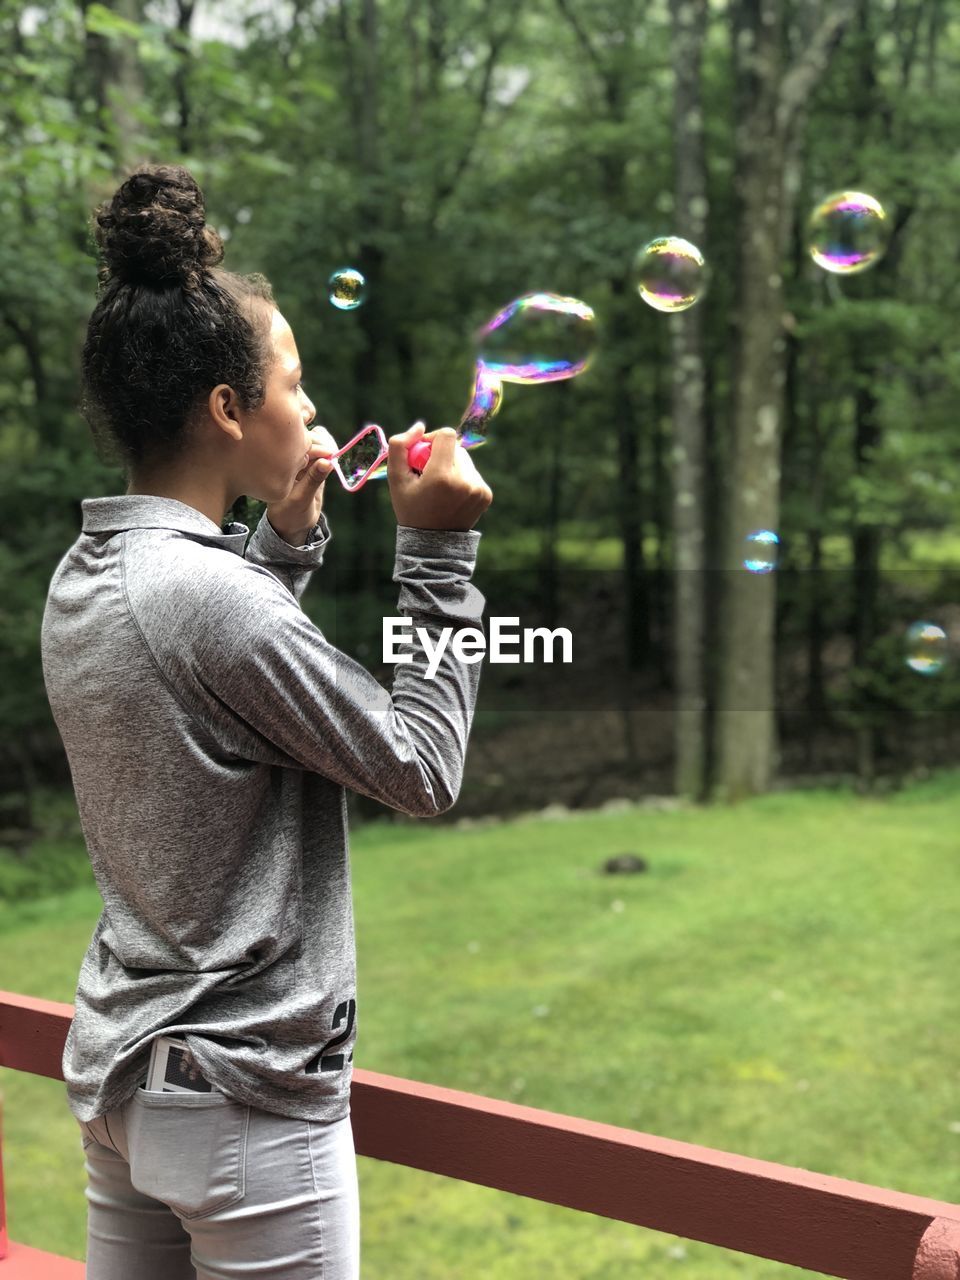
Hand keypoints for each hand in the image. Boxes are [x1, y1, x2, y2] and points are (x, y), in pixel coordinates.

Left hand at [266, 425, 337, 545]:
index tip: (329, 454)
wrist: (291, 525)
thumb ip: (313, 480)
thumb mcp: (300, 498)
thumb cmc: (288, 513)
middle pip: (309, 437)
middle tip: (335, 455)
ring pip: (317, 441)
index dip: (317, 445)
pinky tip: (336, 459)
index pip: (299, 444)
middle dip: (324, 442)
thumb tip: (327, 462)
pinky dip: (331, 452)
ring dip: (328, 444)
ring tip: (336, 456)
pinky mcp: (314, 465)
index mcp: (280, 462)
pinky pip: (323, 451)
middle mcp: (290, 457)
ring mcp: (302, 459)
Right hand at [388, 422, 492, 530]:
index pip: (447, 435)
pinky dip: (462, 478)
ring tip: (440, 488)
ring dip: (452, 466)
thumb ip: (399, 447)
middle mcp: (464, 481)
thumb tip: (419, 426)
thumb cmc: (411, 508)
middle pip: (456, 447)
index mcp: (442, 476)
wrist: (432, 543)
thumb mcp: (396, 479)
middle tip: (429, 475)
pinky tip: (451, 495)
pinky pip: (473, 473)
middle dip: (441, 455)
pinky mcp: (486, 494)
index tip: (424, 454)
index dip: (433, 439)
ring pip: (465, 460)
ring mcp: (478, 488)